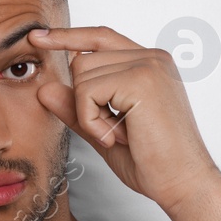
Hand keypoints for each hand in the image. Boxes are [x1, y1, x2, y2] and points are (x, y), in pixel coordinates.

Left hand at [29, 26, 218, 214]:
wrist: (183, 183)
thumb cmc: (153, 162)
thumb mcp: (104, 131)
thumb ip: (77, 108)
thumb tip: (44, 88)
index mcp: (149, 64)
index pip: (100, 38)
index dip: (68, 36)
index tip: (37, 38)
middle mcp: (152, 57)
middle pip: (83, 60)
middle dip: (85, 102)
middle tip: (116, 131)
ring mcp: (148, 65)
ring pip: (81, 75)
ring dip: (89, 114)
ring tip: (121, 134)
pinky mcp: (141, 79)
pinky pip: (87, 92)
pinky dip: (92, 121)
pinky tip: (118, 137)